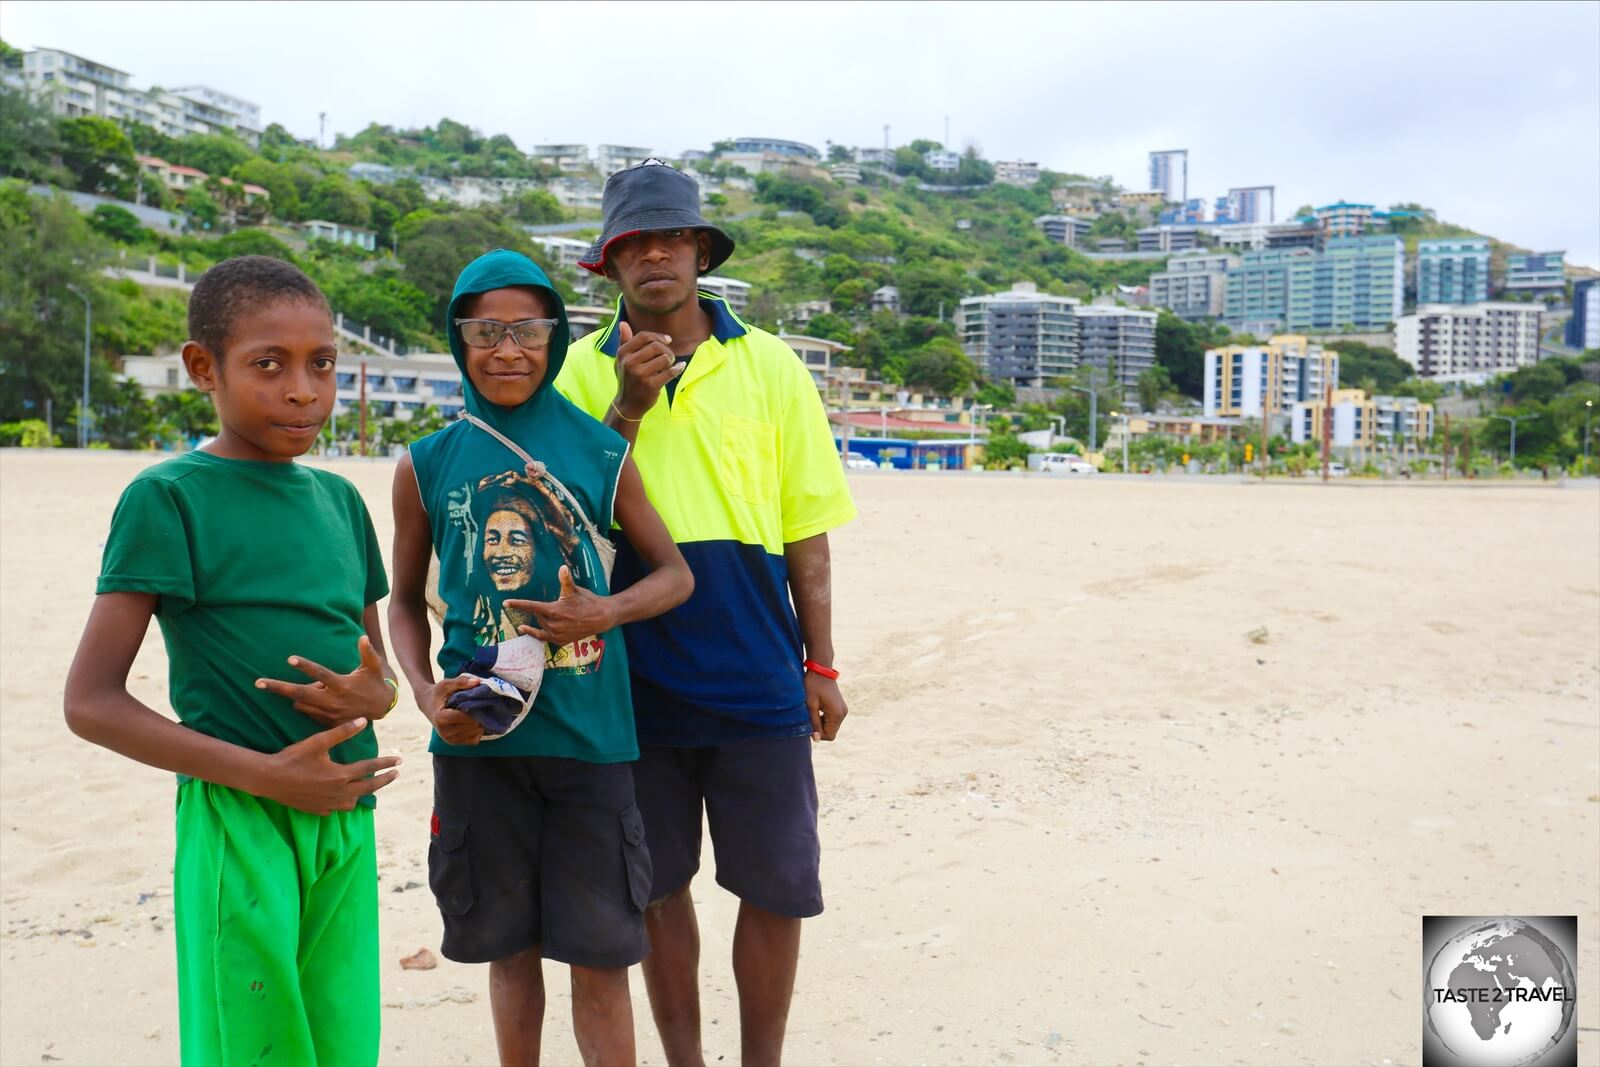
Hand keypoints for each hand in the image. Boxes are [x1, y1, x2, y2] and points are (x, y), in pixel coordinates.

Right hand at [256, 718, 400, 814]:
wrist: (268, 778)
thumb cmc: (292, 758)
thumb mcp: (317, 742)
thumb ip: (342, 732)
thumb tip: (363, 721)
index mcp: (340, 776)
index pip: (370, 768)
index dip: (386, 763)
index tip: (399, 761)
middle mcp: (337, 793)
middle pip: (369, 788)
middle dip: (384, 780)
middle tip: (395, 774)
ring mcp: (327, 804)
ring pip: (353, 802)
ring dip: (362, 793)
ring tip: (367, 785)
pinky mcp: (317, 810)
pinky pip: (336, 809)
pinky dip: (343, 802)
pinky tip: (342, 796)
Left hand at [257, 635, 393, 725]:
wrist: (381, 708)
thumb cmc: (374, 682)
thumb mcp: (373, 667)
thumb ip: (368, 653)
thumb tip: (363, 637)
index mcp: (342, 685)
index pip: (321, 674)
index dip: (305, 666)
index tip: (289, 659)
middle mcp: (333, 701)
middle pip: (300, 694)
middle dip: (278, 688)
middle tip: (258, 683)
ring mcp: (328, 713)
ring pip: (300, 704)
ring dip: (298, 695)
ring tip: (311, 688)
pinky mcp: (327, 722)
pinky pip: (308, 712)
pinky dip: (307, 705)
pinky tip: (316, 699)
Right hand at [419, 674, 486, 746]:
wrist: (426, 703)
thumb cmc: (438, 692)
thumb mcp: (447, 684)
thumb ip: (461, 682)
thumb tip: (478, 682)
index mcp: (441, 718)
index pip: (467, 718)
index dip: (475, 710)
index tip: (476, 702)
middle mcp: (444, 732)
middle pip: (472, 726)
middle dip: (478, 716)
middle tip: (476, 707)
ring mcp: (448, 739)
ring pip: (475, 734)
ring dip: (478, 724)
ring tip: (473, 713)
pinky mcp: (453, 742)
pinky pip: (473, 740)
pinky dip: (476, 731)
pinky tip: (472, 721)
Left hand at [509, 566, 615, 646]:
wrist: (601, 618)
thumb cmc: (587, 601)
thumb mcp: (575, 590)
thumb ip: (565, 580)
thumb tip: (562, 568)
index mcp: (554, 610)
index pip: (531, 607)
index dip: (517, 604)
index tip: (505, 603)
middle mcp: (554, 625)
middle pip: (537, 617)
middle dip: (540, 612)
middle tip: (551, 607)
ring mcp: (557, 635)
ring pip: (541, 628)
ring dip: (541, 622)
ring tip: (548, 616)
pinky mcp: (561, 642)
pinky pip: (545, 638)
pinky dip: (541, 633)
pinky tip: (539, 630)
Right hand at [613, 321, 684, 418]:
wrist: (628, 404)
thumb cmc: (627, 378)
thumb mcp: (622, 360)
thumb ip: (624, 341)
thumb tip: (623, 322)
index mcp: (623, 353)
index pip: (644, 336)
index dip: (658, 336)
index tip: (668, 340)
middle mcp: (630, 363)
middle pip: (656, 346)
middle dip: (667, 350)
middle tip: (669, 357)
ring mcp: (640, 375)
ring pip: (665, 358)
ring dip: (671, 360)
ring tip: (669, 365)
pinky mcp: (651, 385)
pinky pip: (670, 372)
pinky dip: (678, 368)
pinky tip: (681, 367)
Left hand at [805, 670, 847, 741]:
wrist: (821, 668)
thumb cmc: (813, 685)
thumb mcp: (810, 704)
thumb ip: (814, 723)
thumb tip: (816, 739)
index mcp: (836, 714)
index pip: (829, 736)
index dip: (818, 733)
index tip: (809, 721)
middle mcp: (843, 713)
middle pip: (831, 732)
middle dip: (820, 728)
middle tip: (811, 714)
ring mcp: (843, 710)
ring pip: (832, 726)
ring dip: (822, 722)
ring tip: (814, 709)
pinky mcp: (841, 706)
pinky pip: (833, 719)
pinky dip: (825, 718)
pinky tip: (819, 707)